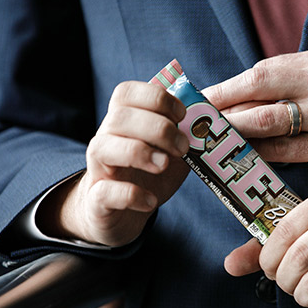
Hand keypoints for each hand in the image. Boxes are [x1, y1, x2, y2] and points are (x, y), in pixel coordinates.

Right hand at [38, 81, 189, 245]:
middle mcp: (106, 140)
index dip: (156, 98)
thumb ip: (187, 133)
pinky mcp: (97, 200)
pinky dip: (131, 195)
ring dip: (139, 153)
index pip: (126, 92)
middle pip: (119, 117)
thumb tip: (210, 116)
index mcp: (124, 121)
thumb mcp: (173, 150)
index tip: (182, 115)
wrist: (126, 215)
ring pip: (102, 147)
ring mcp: (97, 169)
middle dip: (157, 128)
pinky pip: (104, 192)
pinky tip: (151, 201)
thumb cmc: (151, 175)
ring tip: (164, 165)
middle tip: (183, 147)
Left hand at [204, 49, 307, 184]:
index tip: (201, 97)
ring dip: (233, 132)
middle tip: (193, 120)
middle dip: (220, 105)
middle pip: (257, 90)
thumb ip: (299, 83)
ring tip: (208, 141)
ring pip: (266, 122)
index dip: (227, 85)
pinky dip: (258, 156)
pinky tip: (241, 161)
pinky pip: (284, 152)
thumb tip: (253, 96)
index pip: (262, 71)